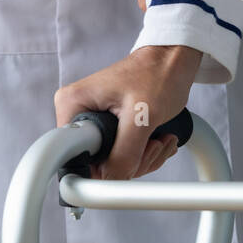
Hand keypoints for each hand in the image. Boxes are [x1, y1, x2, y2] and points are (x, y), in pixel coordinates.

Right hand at [53, 45, 202, 179]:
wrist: (173, 62)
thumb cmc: (157, 74)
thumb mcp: (142, 117)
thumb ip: (124, 153)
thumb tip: (112, 180)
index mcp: (73, 105)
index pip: (70, 157)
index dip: (97, 170)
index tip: (123, 165)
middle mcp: (78, 115)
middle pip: (95, 165)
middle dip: (131, 163)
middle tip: (152, 145)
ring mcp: (93, 123)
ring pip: (113, 165)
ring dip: (144, 158)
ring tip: (160, 138)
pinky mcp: (109, 130)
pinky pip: (123, 158)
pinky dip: (145, 154)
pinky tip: (159, 139)